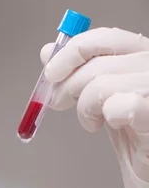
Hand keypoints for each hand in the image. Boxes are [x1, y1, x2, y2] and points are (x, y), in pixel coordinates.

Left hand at [41, 28, 148, 187]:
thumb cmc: (140, 149)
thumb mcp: (105, 104)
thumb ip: (82, 76)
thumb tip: (48, 53)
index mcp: (145, 59)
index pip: (106, 38)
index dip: (72, 53)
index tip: (50, 74)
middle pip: (98, 63)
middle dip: (68, 86)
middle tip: (60, 105)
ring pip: (102, 84)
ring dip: (86, 108)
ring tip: (93, 124)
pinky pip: (124, 105)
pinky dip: (109, 114)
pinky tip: (112, 122)